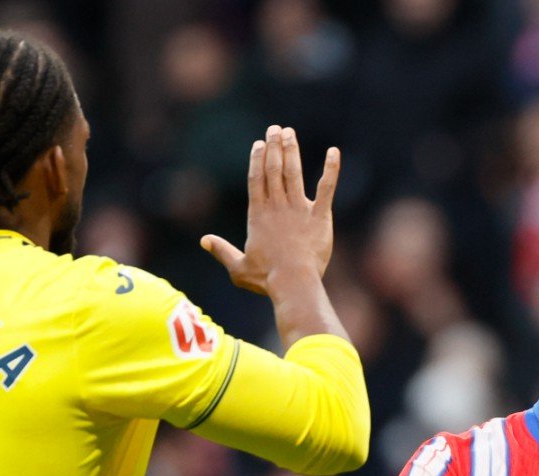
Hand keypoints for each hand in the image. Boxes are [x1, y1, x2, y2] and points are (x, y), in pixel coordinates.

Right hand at [201, 125, 339, 295]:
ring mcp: (299, 209)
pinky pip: (326, 188)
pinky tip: (334, 152)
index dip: (257, 160)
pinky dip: (331, 169)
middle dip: (274, 147)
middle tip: (275, 129)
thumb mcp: (238, 267)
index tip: (259, 143)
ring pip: (294, 173)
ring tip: (289, 133)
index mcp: (258, 215)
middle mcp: (277, 206)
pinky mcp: (319, 216)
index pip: (256, 180)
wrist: (292, 282)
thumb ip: (222, 251)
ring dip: (292, 151)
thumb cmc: (266, 278)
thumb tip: (204, 240)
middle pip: (274, 170)